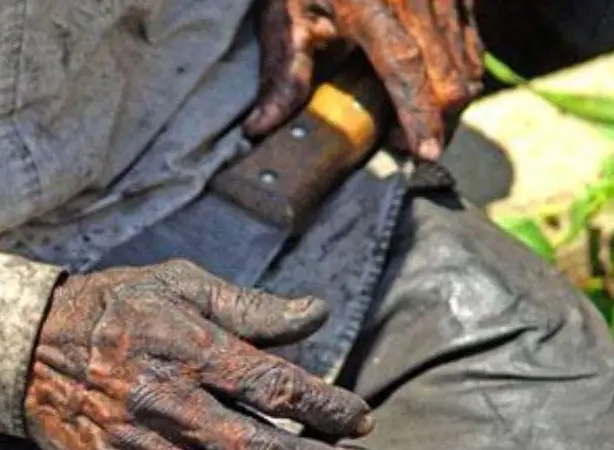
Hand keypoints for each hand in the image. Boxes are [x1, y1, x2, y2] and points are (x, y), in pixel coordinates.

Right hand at [25, 260, 377, 449]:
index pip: (274, 387)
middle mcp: (169, 405)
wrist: (29, 348)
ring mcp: (145, 449)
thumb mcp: (178, 283)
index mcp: (188, 349)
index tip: (361, 419)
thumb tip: (318, 313)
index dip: (328, 408)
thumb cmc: (113, 308)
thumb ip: (249, 305)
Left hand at [245, 0, 483, 159]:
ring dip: (450, 105)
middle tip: (406, 147)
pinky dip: (458, 76)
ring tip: (415, 124)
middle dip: (439, 123)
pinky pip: (472, 45)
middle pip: (448, 77)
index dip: (419, 114)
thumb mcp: (286, 14)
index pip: (404, 68)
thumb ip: (282, 73)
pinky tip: (430, 92)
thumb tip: (259, 127)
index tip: (426, 152)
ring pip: (468, 65)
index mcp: (370, 4)